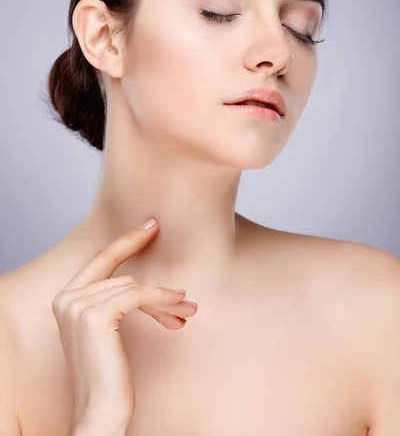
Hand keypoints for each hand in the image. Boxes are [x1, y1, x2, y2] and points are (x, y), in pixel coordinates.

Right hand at [52, 219, 197, 430]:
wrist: (99, 412)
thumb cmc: (107, 376)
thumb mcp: (109, 331)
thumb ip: (116, 302)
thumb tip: (151, 285)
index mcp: (65, 300)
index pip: (100, 262)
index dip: (125, 242)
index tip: (149, 227)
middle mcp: (66, 298)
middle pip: (121, 275)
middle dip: (154, 281)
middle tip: (177, 278)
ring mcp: (77, 305)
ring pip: (133, 286)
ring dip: (164, 300)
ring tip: (185, 313)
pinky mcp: (95, 315)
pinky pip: (137, 296)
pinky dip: (161, 301)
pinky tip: (176, 312)